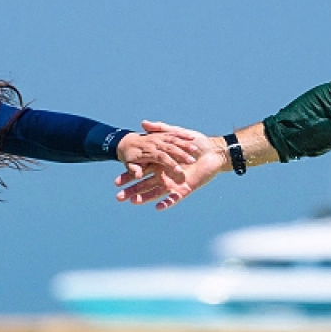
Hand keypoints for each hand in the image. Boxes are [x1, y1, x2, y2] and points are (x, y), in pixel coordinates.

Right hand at [115, 122, 229, 209]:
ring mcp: (174, 184)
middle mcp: (165, 175)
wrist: (215, 151)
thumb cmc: (198, 143)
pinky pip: (174, 199)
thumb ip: (161, 129)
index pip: (140, 172)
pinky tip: (157, 207)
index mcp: (161, 164)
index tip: (115, 182)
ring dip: (144, 198)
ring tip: (132, 202)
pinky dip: (166, 204)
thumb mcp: (177, 133)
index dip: (128, 177)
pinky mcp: (184, 190)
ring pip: (155, 193)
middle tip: (118, 197)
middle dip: (131, 191)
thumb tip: (143, 123)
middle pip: (144, 185)